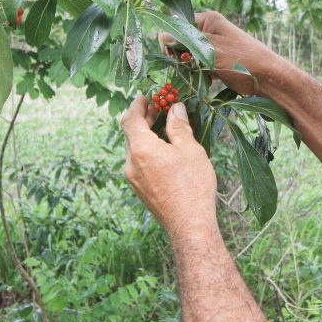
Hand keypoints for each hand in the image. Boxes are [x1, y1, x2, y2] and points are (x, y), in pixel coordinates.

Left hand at [121, 95, 217, 236]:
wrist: (189, 224)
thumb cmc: (192, 185)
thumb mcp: (189, 150)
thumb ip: (179, 127)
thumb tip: (175, 109)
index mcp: (141, 149)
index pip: (130, 119)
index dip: (137, 105)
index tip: (146, 96)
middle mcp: (131, 163)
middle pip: (130, 134)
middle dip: (143, 119)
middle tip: (158, 109)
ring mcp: (133, 179)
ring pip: (134, 149)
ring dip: (146, 136)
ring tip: (164, 129)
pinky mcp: (140, 190)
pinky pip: (139, 163)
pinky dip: (147, 151)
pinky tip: (164, 152)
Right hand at [160, 11, 280, 95]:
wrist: (268, 78)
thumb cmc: (242, 60)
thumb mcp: (211, 49)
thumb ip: (186, 41)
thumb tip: (162, 36)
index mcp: (207, 20)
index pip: (176, 26)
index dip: (171, 42)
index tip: (175, 58)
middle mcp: (208, 30)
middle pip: (181, 42)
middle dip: (181, 57)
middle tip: (190, 68)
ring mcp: (212, 46)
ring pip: (188, 56)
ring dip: (190, 68)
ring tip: (201, 75)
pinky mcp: (216, 62)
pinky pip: (198, 66)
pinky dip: (199, 74)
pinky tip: (207, 80)